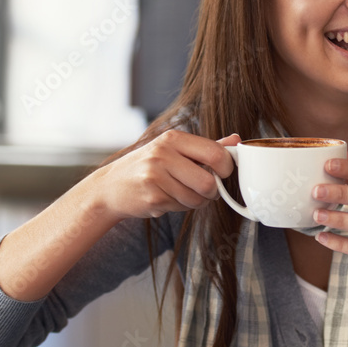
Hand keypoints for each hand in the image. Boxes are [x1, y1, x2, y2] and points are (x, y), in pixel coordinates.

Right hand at [85, 130, 238, 221]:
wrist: (111, 186)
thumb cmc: (148, 166)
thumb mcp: (174, 149)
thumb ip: (206, 146)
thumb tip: (237, 139)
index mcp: (173, 138)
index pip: (215, 153)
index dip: (226, 167)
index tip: (221, 172)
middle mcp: (163, 154)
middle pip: (209, 181)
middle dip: (212, 191)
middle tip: (205, 188)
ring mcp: (155, 176)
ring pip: (197, 199)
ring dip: (196, 201)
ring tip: (181, 193)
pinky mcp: (152, 198)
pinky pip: (182, 208)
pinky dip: (180, 207)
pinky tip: (166, 198)